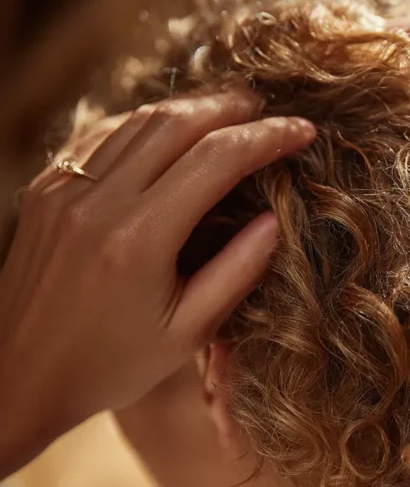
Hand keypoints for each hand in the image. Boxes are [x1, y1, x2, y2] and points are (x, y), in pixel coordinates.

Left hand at [0, 91, 315, 475]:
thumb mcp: (188, 333)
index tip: (303, 132)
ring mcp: (63, 190)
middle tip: (269, 110)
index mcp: (139, 239)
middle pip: (177, 122)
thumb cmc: (110, 366)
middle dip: (232, 107)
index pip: (217, 159)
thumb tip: (275, 219)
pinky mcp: (44, 190)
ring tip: (230, 111)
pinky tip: (170, 130)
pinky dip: (145, 123)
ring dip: (191, 108)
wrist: (16, 380)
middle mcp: (97, 203)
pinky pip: (103, 135)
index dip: (268, 137)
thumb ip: (237, 271)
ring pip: (138, 120)